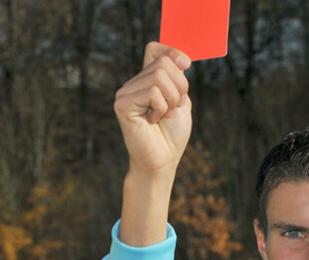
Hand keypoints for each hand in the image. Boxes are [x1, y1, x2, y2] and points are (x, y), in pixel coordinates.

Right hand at [114, 43, 191, 246]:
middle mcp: (132, 84)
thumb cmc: (171, 136)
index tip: (186, 65)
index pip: (154, 48)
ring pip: (160, 76)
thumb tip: (180, 59)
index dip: (171, 50)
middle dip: (180, 86)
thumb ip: (178, 79)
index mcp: (146, 81)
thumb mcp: (181, 101)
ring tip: (162, 116)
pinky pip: (153, 92)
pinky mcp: (122, 105)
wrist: (163, 161)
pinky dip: (161, 107)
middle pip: (163, 63)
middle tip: (172, 109)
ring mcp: (124, 94)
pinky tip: (152, 121)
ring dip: (171, 100)